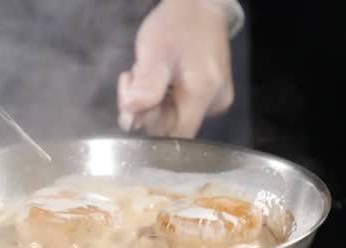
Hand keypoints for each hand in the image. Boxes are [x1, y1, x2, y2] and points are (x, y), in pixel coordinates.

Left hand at [118, 0, 235, 137]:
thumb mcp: (154, 51)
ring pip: (174, 118)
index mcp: (203, 94)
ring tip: (147, 71)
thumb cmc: (177, 25)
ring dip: (152, 101)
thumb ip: (145, 87)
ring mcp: (215, 101)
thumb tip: (130, 119)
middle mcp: (214, 104)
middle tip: (135, 77)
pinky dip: (163, 97)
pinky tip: (159, 78)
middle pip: (172, 127)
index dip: (149, 126)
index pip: (175, 137)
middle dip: (145, 107)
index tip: (134, 102)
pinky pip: (180, 108)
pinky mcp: (210, 97)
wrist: (199, 7)